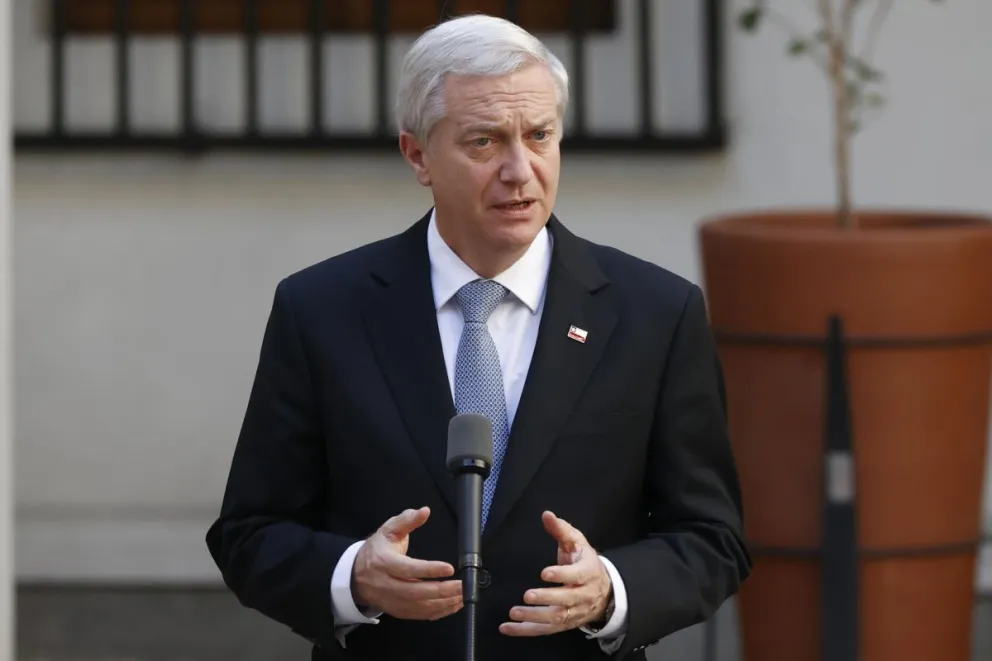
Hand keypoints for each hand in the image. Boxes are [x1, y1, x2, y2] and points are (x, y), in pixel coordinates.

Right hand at [352, 506, 462, 620]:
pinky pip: (419, 615)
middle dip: (441, 591)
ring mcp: (391, 601)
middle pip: (415, 592)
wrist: (356, 575)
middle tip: (461, 586)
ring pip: (418, 607)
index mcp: (384, 562)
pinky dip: (438, 612)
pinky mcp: (397, 611)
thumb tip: (425, 511)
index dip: (429, 570)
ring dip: (443, 604)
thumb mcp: (388, 530)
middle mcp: (386, 584)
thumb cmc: (376, 550)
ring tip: (462, 596)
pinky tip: (452, 605)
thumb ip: (406, 520)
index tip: (449, 568)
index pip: (408, 568)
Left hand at [500, 511, 612, 635]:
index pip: (576, 575)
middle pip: (566, 600)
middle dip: (546, 599)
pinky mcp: (564, 624)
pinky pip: (545, 630)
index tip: (545, 573)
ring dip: (534, 617)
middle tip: (528, 595)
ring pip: (555, 618)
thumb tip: (547, 515)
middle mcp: (583, 595)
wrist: (605, 591)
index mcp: (588, 572)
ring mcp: (574, 612)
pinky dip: (525, 630)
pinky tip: (508, 627)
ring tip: (514, 612)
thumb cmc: (585, 563)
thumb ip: (561, 529)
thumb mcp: (577, 542)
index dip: (562, 575)